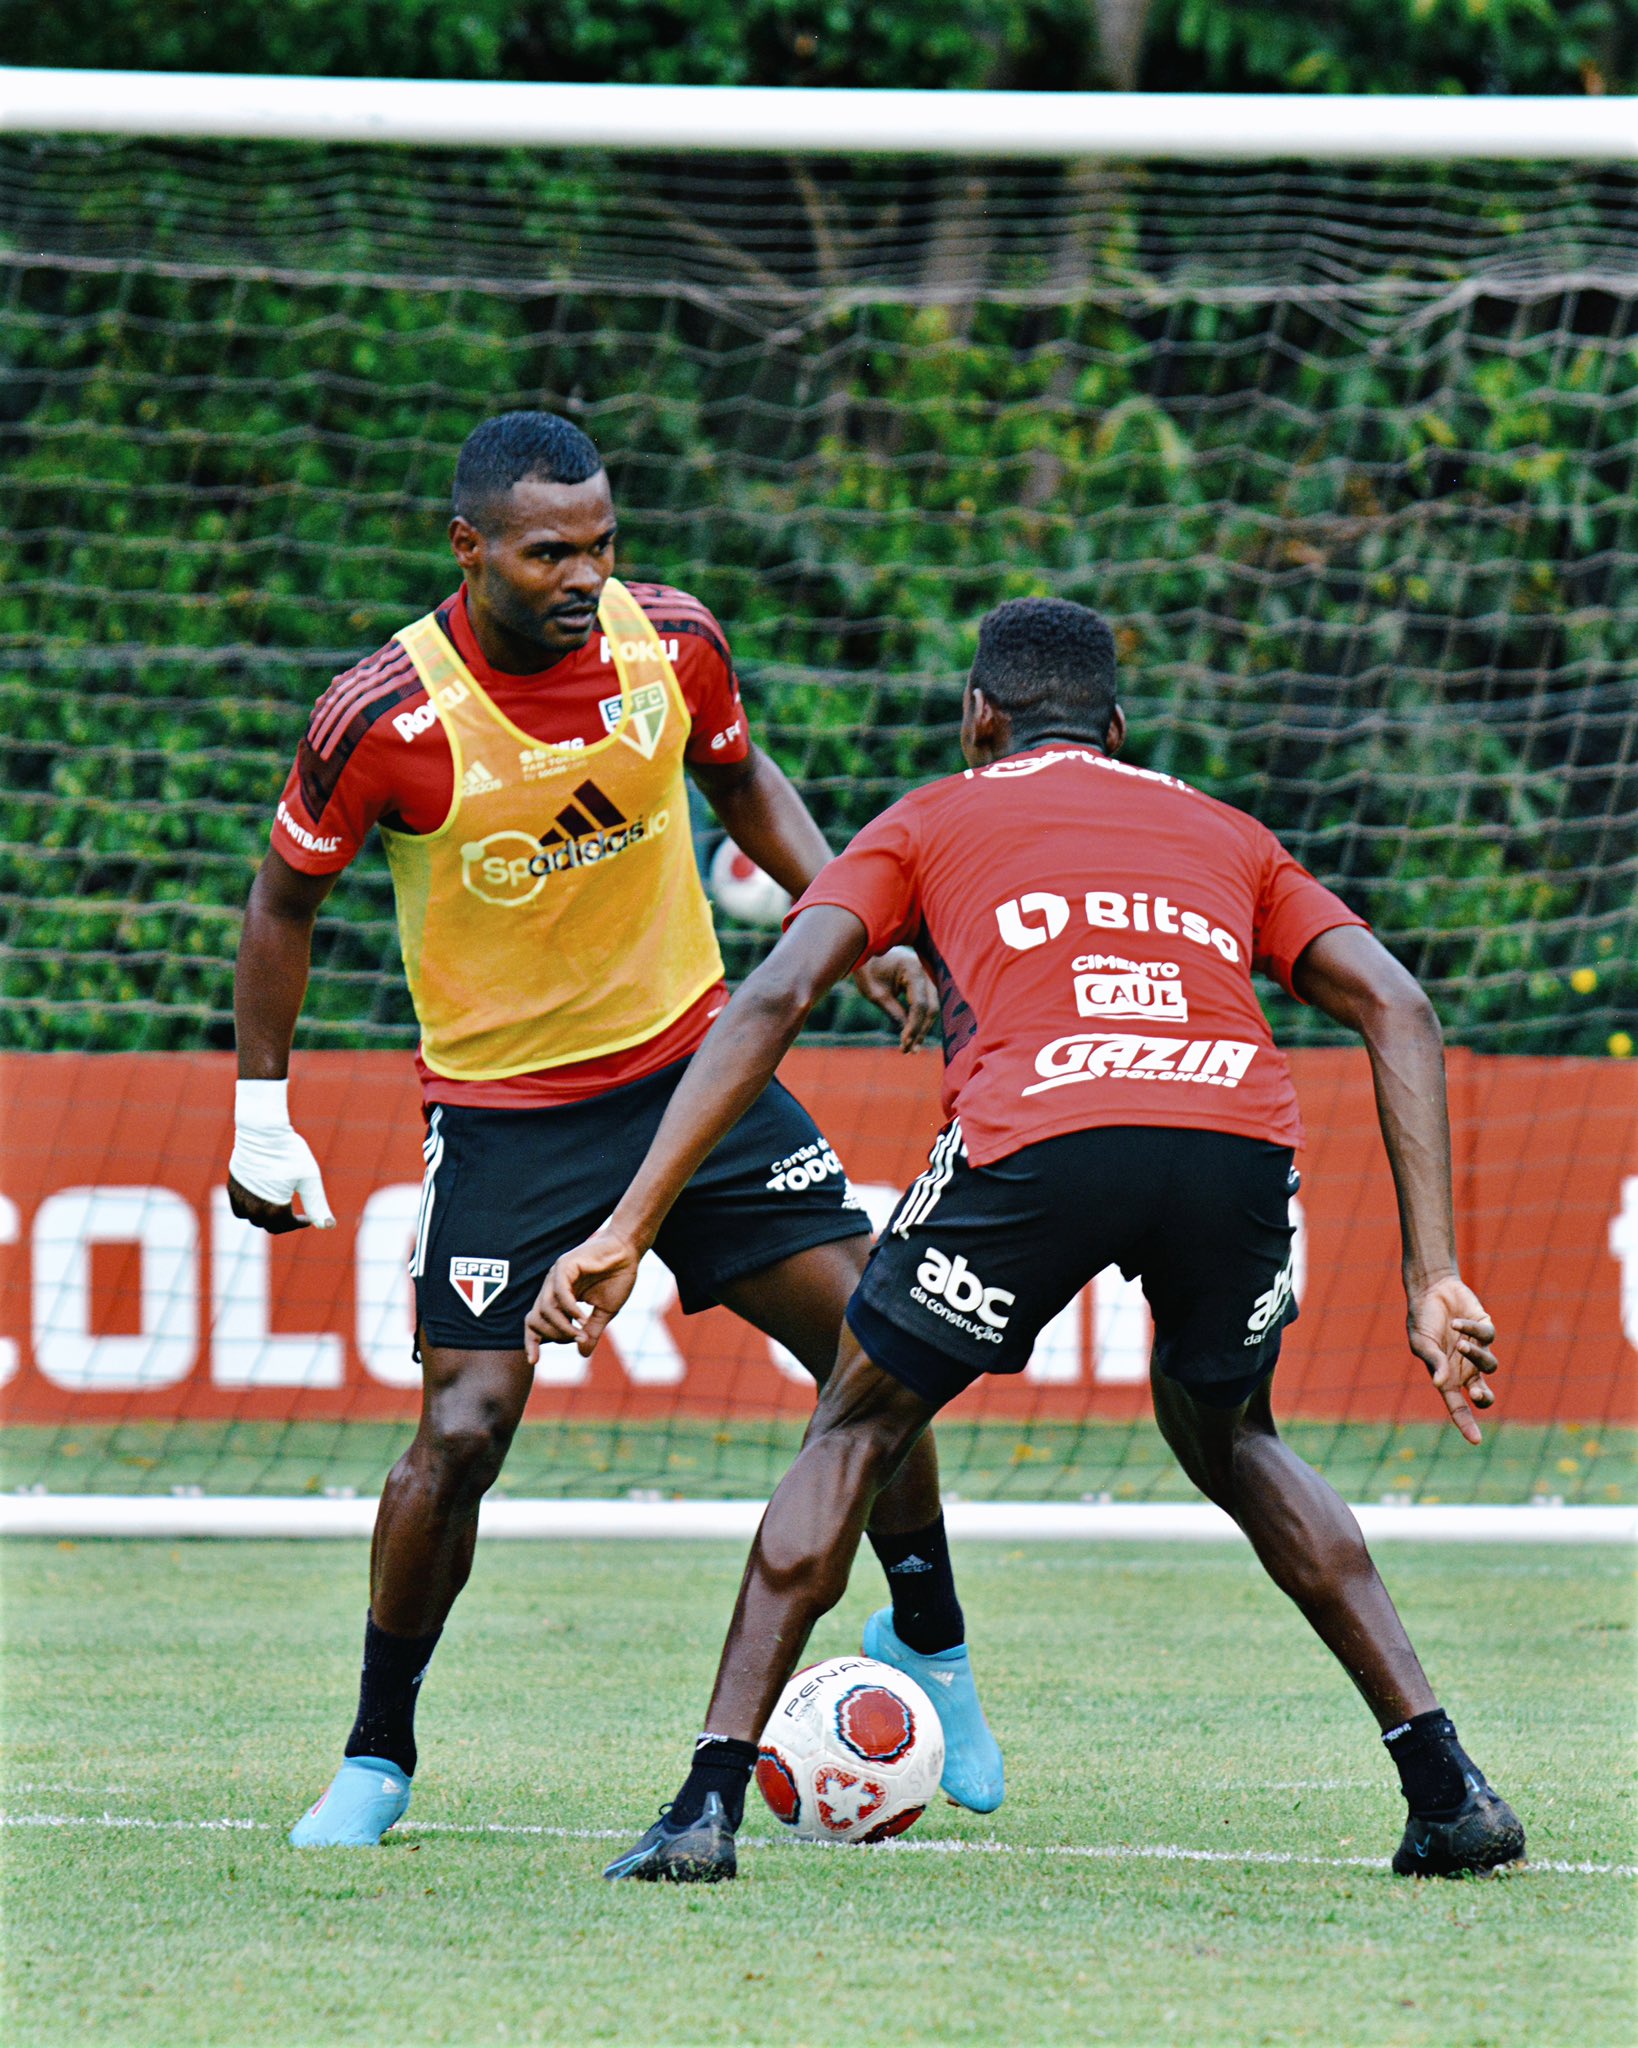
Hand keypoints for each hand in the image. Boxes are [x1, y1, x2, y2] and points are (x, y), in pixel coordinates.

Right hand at [227, 1080, 333, 1233]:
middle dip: (282, 1222)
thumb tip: (328, 1226)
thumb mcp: (309, 1179)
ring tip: (278, 1206)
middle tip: (294, 1212)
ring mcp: (241, 1198)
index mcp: (274, 1209)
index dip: (299, 1223)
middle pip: (269, 1226)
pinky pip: (239, 1209)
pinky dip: (249, 1210)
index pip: (285, 1226)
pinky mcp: (233, 1187)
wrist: (263, 1132)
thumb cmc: (290, 1153)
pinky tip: (262, 1200)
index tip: (307, 1217)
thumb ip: (317, 1205)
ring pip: (253, 1219)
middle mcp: (254, 1208)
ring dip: (265, 1217)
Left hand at [525, 1228, 642, 1362]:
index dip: (532, 1342)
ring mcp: (556, 1276)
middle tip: (577, 1339)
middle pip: (536, 1319)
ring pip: (546, 1309)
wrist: (629, 1251)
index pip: (535, 1322)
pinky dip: (570, 1310)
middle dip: (554, 1336)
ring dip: (563, 1327)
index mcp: (558, 1298)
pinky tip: (584, 1319)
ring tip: (581, 1333)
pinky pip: (560, 1294)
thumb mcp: (605, 1312)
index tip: (534, 1361)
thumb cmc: (618, 1277)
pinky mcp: (565, 1266)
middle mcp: (552, 1287)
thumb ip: (591, 1331)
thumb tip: (583, 1354)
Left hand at [851, 945, 938, 1051]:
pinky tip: (913, 1037)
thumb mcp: (876, 994)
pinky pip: (929, 1004)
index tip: (903, 1043)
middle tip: (908, 1051)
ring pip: (933, 1008)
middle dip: (920, 1031)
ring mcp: (929, 976)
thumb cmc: (869, 970)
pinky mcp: (926, 982)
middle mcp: (926, 972)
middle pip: (932, 1008)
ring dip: (922, 1029)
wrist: (868, 950)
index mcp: (913, 970)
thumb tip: (907, 1034)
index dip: (913, 1027)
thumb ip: (894, 1013)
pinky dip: (921, 1020)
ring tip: (910, 1049)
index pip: (920, 1005)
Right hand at [1406, 1275, 1498, 1444]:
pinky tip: (1457, 1322)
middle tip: (1477, 1391)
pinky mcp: (1486, 1330)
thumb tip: (1440, 1385)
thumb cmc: (1422, 1319)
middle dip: (1483, 1397)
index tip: (1476, 1441)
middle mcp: (1466, 1367)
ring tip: (1459, 1343)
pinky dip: (1472, 1330)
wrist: (1431, 1289)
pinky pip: (1487, 1336)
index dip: (1467, 1424)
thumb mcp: (1421, 1343)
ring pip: (1490, 1364)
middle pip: (1483, 1394)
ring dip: (1475, 1356)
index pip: (1458, 1406)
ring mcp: (1478, 1350)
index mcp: (1447, 1377)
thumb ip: (1433, 1363)